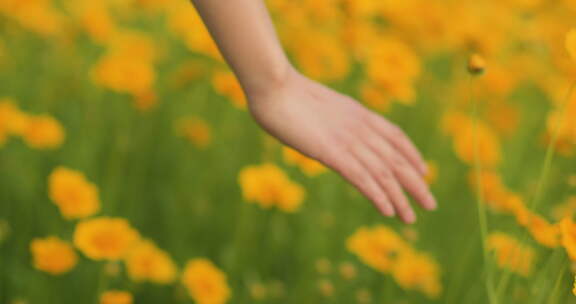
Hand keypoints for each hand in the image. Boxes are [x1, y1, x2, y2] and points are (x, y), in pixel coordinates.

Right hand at [246, 69, 435, 223]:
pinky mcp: (332, 153)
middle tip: (430, 203)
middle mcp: (360, 127)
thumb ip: (333, 118)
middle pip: (397, 158)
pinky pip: (362, 177)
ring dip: (401, 197)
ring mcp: (348, 140)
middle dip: (416, 183)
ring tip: (412, 218)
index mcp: (359, 113)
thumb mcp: (319, 105)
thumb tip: (333, 127)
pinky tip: (388, 210)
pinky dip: (378, 195)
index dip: (412, 155)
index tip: (424, 171)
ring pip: (384, 173)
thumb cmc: (287, 94)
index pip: (396, 136)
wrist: (275, 87)